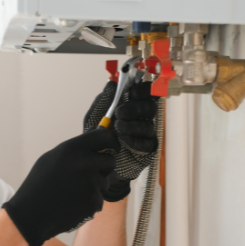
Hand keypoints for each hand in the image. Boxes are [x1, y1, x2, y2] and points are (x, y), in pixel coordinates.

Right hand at [2, 128, 119, 245]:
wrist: (31, 214)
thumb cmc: (40, 184)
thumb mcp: (51, 158)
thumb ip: (75, 150)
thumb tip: (95, 141)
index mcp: (72, 149)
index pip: (104, 136)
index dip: (111, 141)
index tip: (112, 146)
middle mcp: (84, 163)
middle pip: (110, 160)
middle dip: (104, 166)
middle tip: (90, 173)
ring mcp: (91, 183)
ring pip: (104, 182)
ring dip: (95, 186)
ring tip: (72, 192)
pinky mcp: (94, 202)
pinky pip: (98, 198)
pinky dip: (89, 202)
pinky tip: (72, 204)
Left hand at [83, 73, 157, 201]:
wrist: (96, 162)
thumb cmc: (97, 137)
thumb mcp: (94, 116)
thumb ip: (102, 100)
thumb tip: (111, 83)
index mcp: (131, 105)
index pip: (145, 92)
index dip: (142, 89)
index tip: (131, 92)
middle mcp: (141, 118)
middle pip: (151, 106)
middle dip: (135, 107)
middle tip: (120, 112)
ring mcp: (146, 133)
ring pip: (148, 124)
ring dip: (133, 124)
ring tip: (118, 128)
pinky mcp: (147, 149)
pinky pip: (147, 142)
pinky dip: (135, 140)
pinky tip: (124, 140)